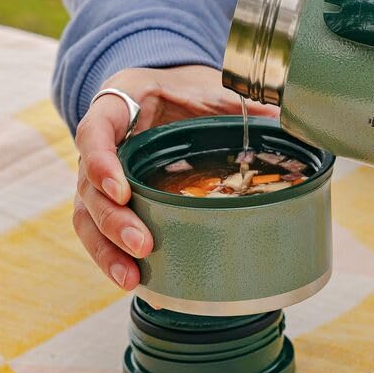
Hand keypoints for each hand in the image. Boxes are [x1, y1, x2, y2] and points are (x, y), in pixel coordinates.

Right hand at [73, 65, 278, 289]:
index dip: (100, 162)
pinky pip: (101, 234)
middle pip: (87, 186)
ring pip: (87, 217)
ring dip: (107, 251)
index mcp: (118, 107)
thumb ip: (241, 103)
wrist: (170, 96)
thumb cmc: (186, 93)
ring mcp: (99, 178)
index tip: (121, 190)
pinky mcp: (109, 203)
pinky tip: (139, 283)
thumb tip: (286, 119)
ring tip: (132, 278)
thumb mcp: (210, 89)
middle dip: (112, 220)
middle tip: (142, 244)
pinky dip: (116, 259)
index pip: (94, 131)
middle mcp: (101, 146)